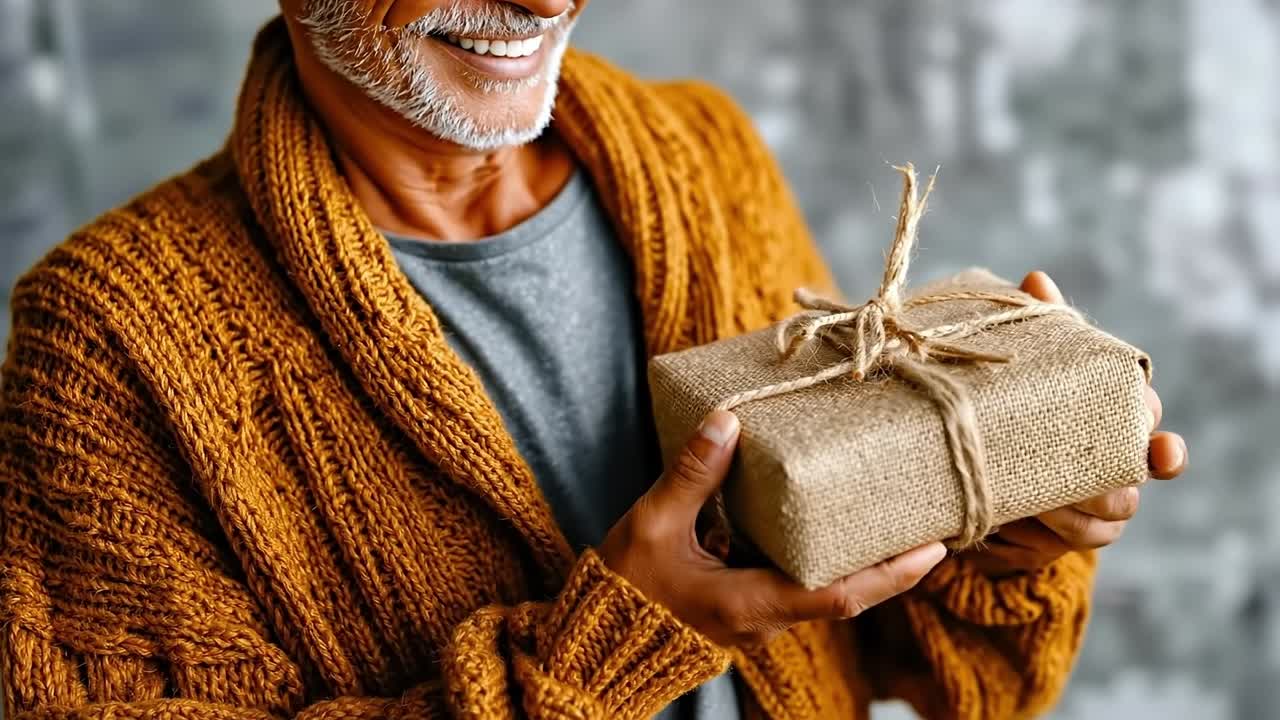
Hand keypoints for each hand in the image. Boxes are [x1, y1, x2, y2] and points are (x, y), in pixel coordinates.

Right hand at [598, 410, 946, 646]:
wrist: (598, 643)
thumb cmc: (626, 588)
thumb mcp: (653, 524)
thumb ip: (692, 475)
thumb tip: (729, 421)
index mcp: (750, 603)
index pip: (838, 595)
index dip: (891, 572)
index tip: (935, 547)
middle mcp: (766, 621)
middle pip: (845, 595)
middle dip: (890, 563)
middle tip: (928, 520)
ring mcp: (760, 622)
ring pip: (825, 593)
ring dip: (859, 561)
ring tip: (888, 514)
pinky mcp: (748, 613)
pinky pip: (800, 587)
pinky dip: (823, 560)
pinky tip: (827, 524)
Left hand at [965, 271, 1189, 576]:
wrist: (986, 470)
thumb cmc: (1021, 404)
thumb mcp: (1028, 364)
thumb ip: (1041, 324)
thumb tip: (1037, 280)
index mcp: (1115, 415)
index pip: (1152, 426)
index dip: (1162, 445)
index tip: (1161, 451)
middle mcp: (1120, 462)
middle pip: (1136, 479)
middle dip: (1107, 482)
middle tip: (1079, 480)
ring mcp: (1103, 504)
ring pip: (1109, 518)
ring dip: (1067, 510)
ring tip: (1027, 499)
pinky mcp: (1075, 536)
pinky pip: (1074, 543)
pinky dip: (1040, 534)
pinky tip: (1012, 521)